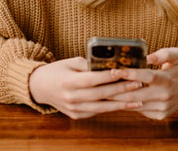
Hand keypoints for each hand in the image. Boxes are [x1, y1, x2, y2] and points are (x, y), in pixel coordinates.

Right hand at [28, 57, 143, 118]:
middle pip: (100, 94)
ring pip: (101, 107)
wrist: (39, 87)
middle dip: (121, 89)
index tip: (124, 71)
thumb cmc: (57, 71)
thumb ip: (88, 64)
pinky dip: (111, 108)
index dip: (108, 76)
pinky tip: (125, 105)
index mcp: (68, 82)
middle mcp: (71, 97)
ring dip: (121, 104)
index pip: (92, 79)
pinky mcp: (77, 115)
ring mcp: (74, 109)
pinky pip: (97, 112)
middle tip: (138, 83)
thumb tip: (110, 63)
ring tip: (138, 99)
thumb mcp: (70, 62)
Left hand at [110, 48, 177, 119]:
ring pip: (135, 104)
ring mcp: (162, 108)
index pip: (146, 77)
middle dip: (116, 90)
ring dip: (118, 99)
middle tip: (101, 84)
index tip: (115, 70)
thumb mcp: (176, 56)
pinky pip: (139, 110)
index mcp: (167, 80)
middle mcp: (164, 96)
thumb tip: (148, 56)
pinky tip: (117, 99)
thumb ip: (163, 54)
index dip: (130, 74)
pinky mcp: (159, 115)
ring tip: (104, 91)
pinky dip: (128, 104)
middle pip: (136, 94)